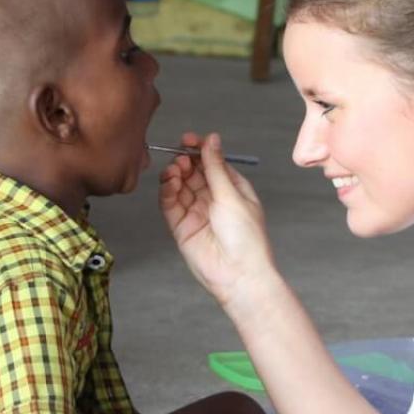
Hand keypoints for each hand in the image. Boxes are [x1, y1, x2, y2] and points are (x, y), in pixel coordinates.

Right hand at [158, 133, 277, 308]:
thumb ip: (216, 167)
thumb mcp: (232, 195)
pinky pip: (170, 204)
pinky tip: (170, 183)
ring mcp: (196, 212)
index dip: (200, 149)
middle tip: (182, 158)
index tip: (188, 139)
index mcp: (232, 188)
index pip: (212, 162)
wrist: (238, 274)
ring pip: (180, 186)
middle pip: (194, 172)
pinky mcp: (181, 226)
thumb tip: (211, 139)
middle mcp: (213, 198)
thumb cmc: (246, 238)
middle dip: (186, 161)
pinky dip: (167, 191)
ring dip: (175, 174)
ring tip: (176, 171)